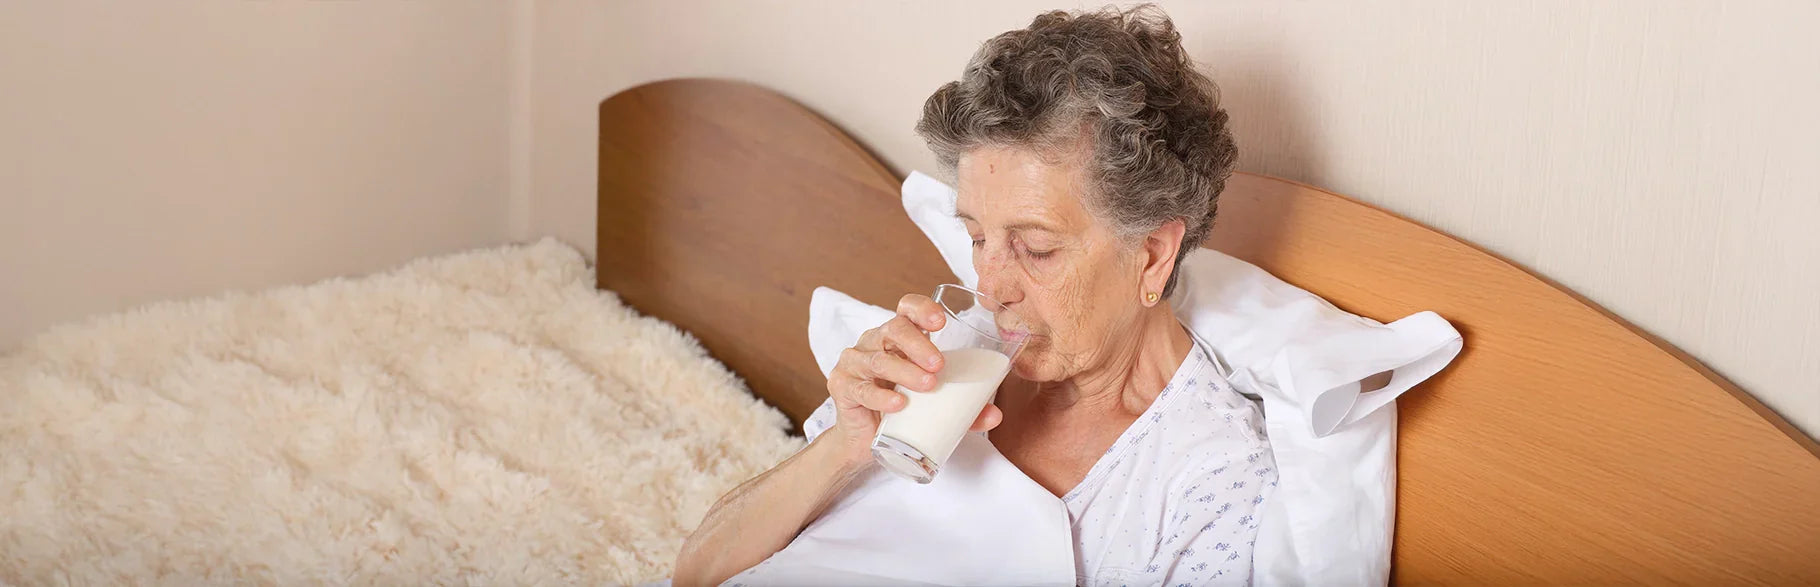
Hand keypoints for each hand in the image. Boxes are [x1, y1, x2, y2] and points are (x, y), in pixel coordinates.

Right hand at [822, 294, 1004, 468]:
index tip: (940, 323)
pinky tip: (899, 404)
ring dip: (904, 371)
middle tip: (939, 365)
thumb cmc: (901, 410)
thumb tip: (995, 415)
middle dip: (918, 344)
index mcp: (898, 338)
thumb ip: (964, 409)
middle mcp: (874, 342)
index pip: (906, 309)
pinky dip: (881, 396)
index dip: (921, 309)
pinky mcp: (841, 386)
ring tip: (928, 386)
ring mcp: (854, 362)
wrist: (864, 441)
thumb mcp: (935, 404)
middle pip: (893, 329)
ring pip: (878, 359)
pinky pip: (861, 388)